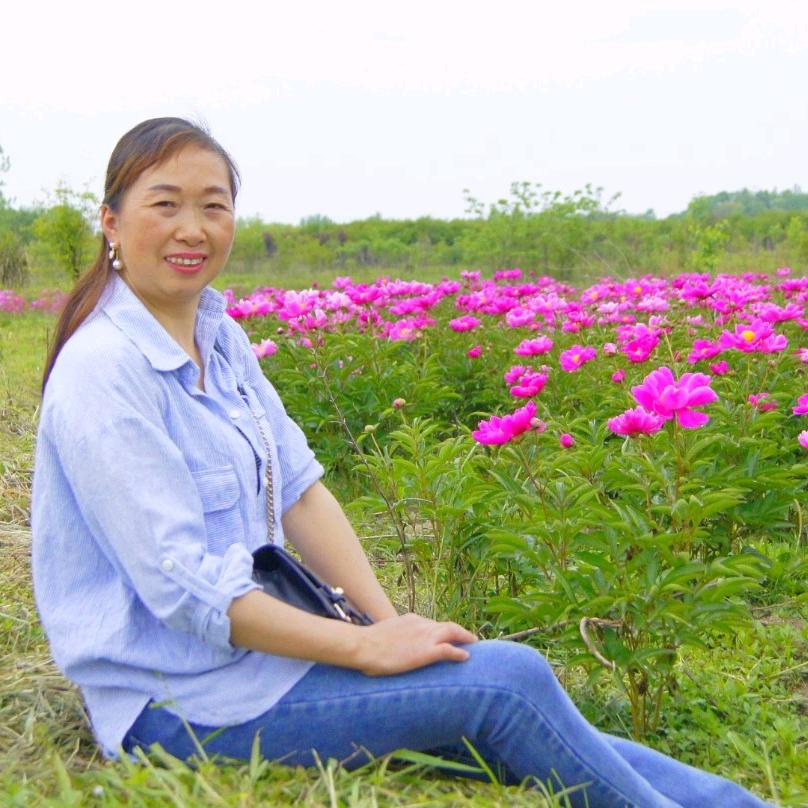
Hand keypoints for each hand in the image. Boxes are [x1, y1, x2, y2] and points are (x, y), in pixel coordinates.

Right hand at [354, 613, 477, 675]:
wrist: (363, 646)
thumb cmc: (368, 644)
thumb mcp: (384, 635)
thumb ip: (394, 637)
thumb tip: (391, 646)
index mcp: (411, 619)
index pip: (432, 624)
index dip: (442, 630)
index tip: (447, 636)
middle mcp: (421, 624)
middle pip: (447, 625)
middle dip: (459, 631)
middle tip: (469, 638)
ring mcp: (425, 637)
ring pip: (452, 633)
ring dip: (464, 638)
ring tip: (473, 643)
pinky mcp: (426, 652)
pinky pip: (449, 650)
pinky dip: (459, 652)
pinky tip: (466, 656)